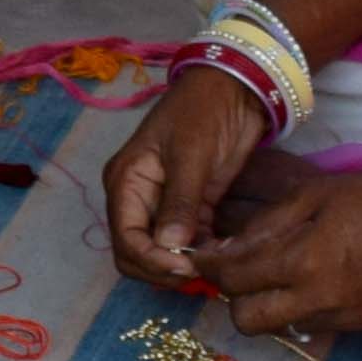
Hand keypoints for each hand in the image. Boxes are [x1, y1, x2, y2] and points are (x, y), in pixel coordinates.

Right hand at [101, 69, 268, 289]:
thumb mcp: (190, 154)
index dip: (151, 260)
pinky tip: (225, 252)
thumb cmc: (204, 111)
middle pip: (137, 253)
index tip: (186, 267)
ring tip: (218, 263)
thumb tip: (168, 247)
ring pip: (163, 252)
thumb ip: (179, 202)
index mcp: (126, 182)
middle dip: (164, 268)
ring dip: (186, 263)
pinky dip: (203, 252)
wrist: (235, 88)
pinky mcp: (193, 206)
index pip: (125, 238)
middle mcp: (138, 198)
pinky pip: (189, 241)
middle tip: (200, 272)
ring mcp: (165, 204)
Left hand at [194, 164, 361, 335]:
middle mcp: (317, 298)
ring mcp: (339, 317)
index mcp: (302, 261)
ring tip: (277, 276)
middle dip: (234, 297)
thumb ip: (259, 229)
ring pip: (276, 328)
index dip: (208, 267)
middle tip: (241, 272)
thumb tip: (220, 252)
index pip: (232, 279)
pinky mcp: (357, 326)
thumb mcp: (306, 197)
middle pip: (246, 321)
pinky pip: (308, 326)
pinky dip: (297, 309)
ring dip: (266, 305)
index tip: (200, 258)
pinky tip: (309, 283)